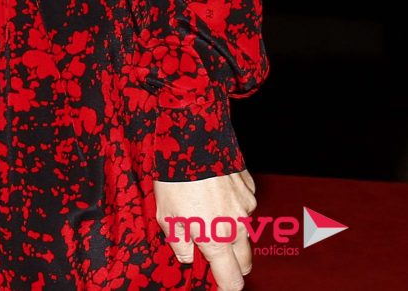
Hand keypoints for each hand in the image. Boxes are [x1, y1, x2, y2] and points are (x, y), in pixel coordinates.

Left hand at [154, 170, 256, 290]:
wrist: (191, 140)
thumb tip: (189, 258)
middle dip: (232, 262)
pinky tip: (216, 191)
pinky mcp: (248, 187)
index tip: (218, 284)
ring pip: (244, 230)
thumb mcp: (167, 218)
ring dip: (232, 230)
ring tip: (208, 211)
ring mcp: (246, 206)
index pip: (231, 280)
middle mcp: (237, 227)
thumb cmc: (175, 180)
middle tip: (212, 251)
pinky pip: (245, 205)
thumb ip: (181, 246)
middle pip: (245, 261)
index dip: (225, 286)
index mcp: (216, 240)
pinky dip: (234, 205)